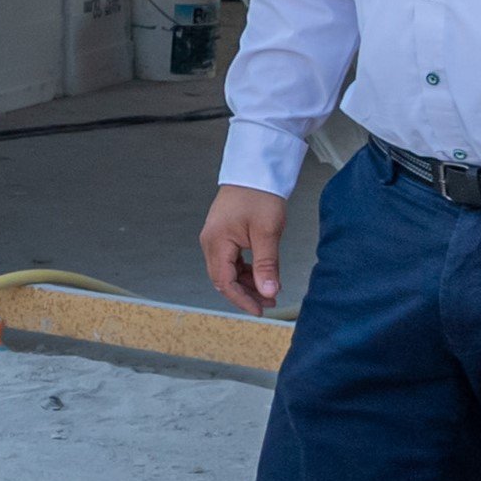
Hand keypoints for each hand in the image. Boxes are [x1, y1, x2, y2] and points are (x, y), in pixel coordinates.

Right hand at [201, 185, 290, 315]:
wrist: (255, 170)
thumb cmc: (260, 195)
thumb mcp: (267, 232)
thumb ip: (267, 265)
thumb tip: (268, 292)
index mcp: (217, 242)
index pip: (224, 282)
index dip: (242, 299)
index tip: (261, 309)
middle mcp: (210, 242)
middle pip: (223, 279)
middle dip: (245, 294)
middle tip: (269, 301)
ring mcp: (215, 238)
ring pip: (227, 271)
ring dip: (246, 283)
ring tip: (269, 289)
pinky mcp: (223, 234)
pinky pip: (230, 260)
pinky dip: (245, 271)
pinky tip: (261, 273)